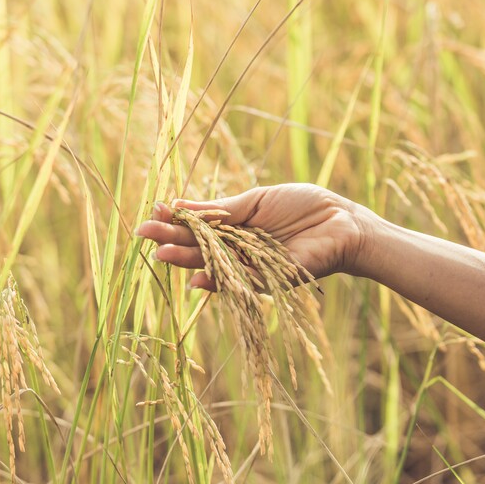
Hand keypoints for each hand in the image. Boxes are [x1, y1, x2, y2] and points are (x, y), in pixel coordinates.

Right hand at [135, 184, 373, 290]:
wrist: (342, 221)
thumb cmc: (303, 206)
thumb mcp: (255, 201)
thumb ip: (221, 209)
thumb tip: (181, 206)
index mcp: (234, 228)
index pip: (197, 227)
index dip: (175, 221)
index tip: (153, 212)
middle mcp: (238, 250)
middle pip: (199, 247)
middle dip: (171, 240)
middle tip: (143, 234)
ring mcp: (251, 267)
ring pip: (214, 266)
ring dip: (187, 260)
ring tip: (162, 253)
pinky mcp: (268, 280)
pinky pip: (240, 282)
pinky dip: (219, 280)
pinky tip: (197, 276)